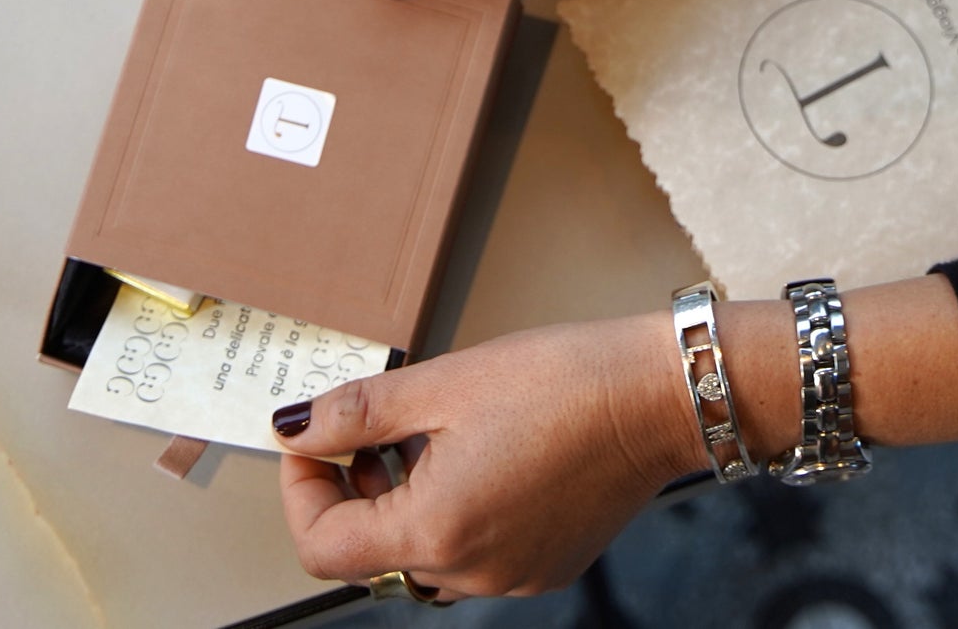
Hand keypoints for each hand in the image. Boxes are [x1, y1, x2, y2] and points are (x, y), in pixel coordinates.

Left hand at [275, 314, 702, 598]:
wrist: (659, 396)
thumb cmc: (562, 381)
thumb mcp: (446, 382)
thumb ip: (360, 412)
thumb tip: (297, 426)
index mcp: (437, 530)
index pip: (323, 547)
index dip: (302, 492)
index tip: (312, 442)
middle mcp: (471, 572)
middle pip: (372, 554)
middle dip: (354, 491)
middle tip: (370, 429)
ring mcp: (512, 576)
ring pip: (422, 556)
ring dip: (402, 503)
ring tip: (428, 436)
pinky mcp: (545, 564)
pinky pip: (472, 554)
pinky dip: (454, 513)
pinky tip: (479, 455)